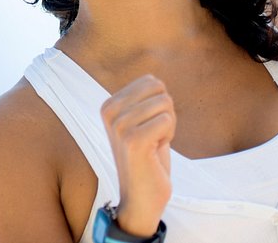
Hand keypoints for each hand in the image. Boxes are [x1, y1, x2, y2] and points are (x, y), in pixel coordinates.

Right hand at [100, 75, 174, 236]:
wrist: (141, 198)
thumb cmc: (147, 158)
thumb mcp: (140, 122)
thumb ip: (143, 99)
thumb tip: (155, 79)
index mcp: (108, 105)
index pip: (151, 81)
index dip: (159, 105)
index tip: (148, 127)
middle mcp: (109, 112)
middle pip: (159, 89)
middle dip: (165, 112)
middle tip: (154, 136)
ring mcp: (119, 126)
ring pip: (165, 104)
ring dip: (167, 126)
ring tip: (153, 145)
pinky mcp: (133, 140)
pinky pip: (167, 120)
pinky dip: (169, 136)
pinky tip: (155, 152)